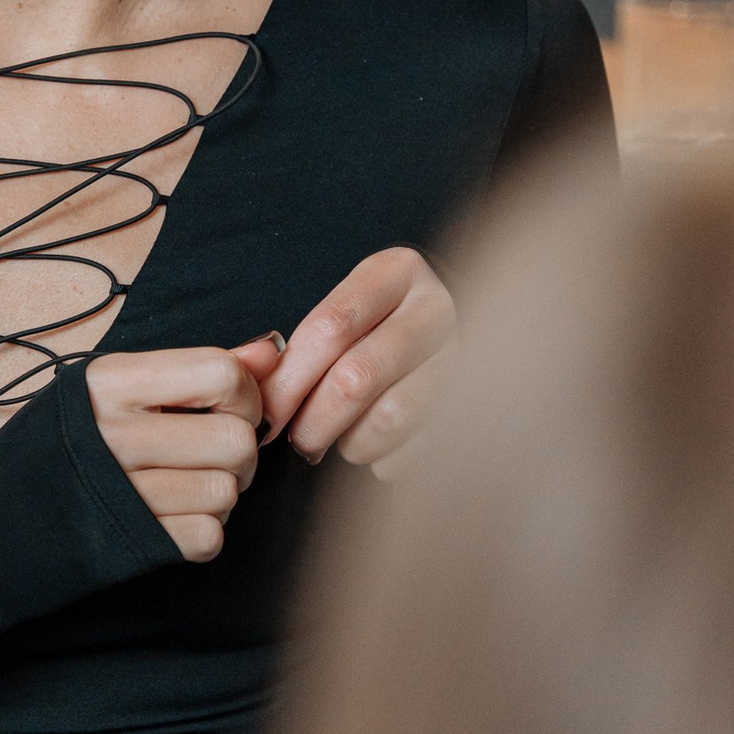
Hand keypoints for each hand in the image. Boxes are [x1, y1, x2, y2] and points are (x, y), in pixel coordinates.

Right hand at [86, 345, 268, 562]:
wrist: (1, 514)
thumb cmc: (73, 440)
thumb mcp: (118, 387)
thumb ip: (197, 368)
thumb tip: (268, 351)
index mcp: (110, 383)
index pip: (222, 375)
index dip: (244, 394)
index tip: (228, 408)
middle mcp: (113, 435)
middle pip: (236, 440)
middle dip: (240, 452)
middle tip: (211, 455)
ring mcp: (122, 493)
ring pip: (226, 491)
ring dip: (219, 493)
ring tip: (186, 485)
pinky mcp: (133, 544)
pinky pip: (209, 537)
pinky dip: (203, 531)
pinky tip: (175, 517)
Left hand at [257, 248, 454, 478]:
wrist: (453, 335)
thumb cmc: (377, 332)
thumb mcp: (341, 318)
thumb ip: (294, 351)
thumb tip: (254, 390)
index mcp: (396, 273)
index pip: (330, 328)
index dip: (289, 381)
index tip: (266, 415)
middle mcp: (437, 308)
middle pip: (357, 377)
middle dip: (314, 421)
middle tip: (299, 439)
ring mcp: (466, 356)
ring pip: (390, 418)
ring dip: (351, 443)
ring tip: (341, 441)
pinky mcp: (479, 404)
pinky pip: (419, 448)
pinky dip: (388, 459)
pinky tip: (380, 447)